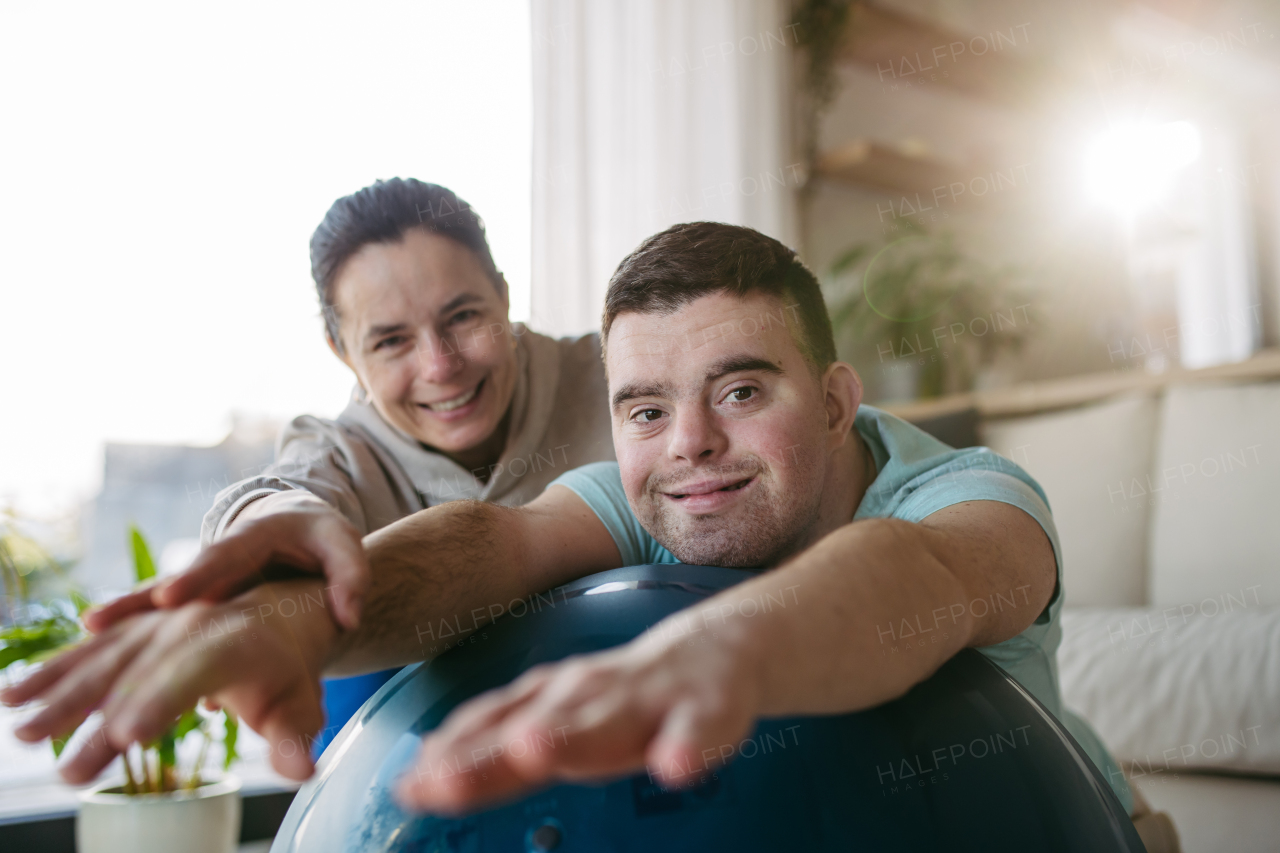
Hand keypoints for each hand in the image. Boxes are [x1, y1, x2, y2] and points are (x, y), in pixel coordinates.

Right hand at [0, 581, 337, 782]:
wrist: (280, 608)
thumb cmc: (290, 668)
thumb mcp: (301, 702)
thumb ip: (294, 736)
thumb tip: (303, 772)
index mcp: (232, 642)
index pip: (192, 673)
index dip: (158, 702)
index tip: (126, 736)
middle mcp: (189, 626)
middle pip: (139, 675)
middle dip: (99, 721)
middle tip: (69, 772)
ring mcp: (157, 624)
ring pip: (105, 659)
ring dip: (63, 695)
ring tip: (26, 734)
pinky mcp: (135, 628)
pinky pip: (91, 649)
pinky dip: (54, 671)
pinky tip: (15, 697)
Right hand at [84, 498, 367, 632]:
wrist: (297, 525)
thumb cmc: (321, 538)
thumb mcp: (344, 546)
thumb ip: (350, 578)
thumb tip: (348, 618)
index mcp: (255, 536)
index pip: (223, 556)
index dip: (195, 576)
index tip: (169, 596)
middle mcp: (218, 557)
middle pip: (174, 581)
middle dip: (138, 603)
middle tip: (99, 623)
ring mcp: (202, 580)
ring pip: (155, 603)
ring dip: (121, 621)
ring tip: (84, 639)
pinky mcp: (194, 603)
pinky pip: (159, 622)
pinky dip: (131, 639)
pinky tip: (98, 666)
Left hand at [396, 621, 763, 814]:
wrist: (716, 651)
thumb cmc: (627, 695)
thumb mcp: (558, 716)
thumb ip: (498, 741)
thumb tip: (422, 770)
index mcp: (551, 699)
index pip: (492, 728)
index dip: (450, 758)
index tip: (408, 788)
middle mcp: (591, 693)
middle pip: (536, 724)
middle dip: (489, 754)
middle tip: (442, 781)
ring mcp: (649, 698)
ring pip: (608, 719)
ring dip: (572, 735)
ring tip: (533, 751)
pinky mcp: (707, 709)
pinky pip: (699, 729)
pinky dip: (686, 746)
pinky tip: (675, 766)